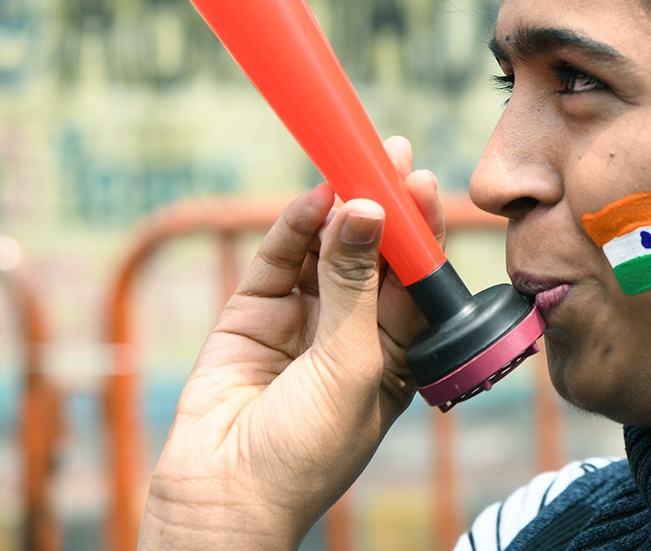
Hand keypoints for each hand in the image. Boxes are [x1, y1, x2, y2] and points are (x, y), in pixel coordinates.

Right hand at [139, 136, 437, 549]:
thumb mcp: (349, 363)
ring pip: (327, 249)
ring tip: (358, 163)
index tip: (426, 183)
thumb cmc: (308, 448)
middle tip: (395, 153)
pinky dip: (295, 227)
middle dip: (386, 205)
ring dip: (342, 208)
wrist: (225, 497)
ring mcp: (303, 318)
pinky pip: (281, 259)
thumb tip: (368, 210)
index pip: (415, 279)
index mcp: (396, 352)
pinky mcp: (255, 312)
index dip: (421, 232)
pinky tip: (315, 198)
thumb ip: (354, 285)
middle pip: (374, 254)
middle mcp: (353, 329)